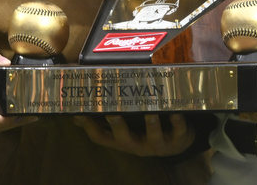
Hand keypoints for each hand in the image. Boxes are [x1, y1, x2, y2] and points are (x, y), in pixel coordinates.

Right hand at [74, 113, 194, 156]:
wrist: (178, 144)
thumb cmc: (146, 130)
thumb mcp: (126, 129)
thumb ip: (106, 121)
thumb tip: (77, 110)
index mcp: (122, 141)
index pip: (101, 137)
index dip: (89, 126)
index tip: (79, 113)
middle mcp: (137, 145)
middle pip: (124, 139)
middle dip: (118, 126)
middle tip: (112, 112)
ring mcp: (157, 144)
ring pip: (153, 136)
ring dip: (151, 123)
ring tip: (150, 111)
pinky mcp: (178, 140)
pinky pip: (178, 131)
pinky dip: (177, 121)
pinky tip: (176, 112)